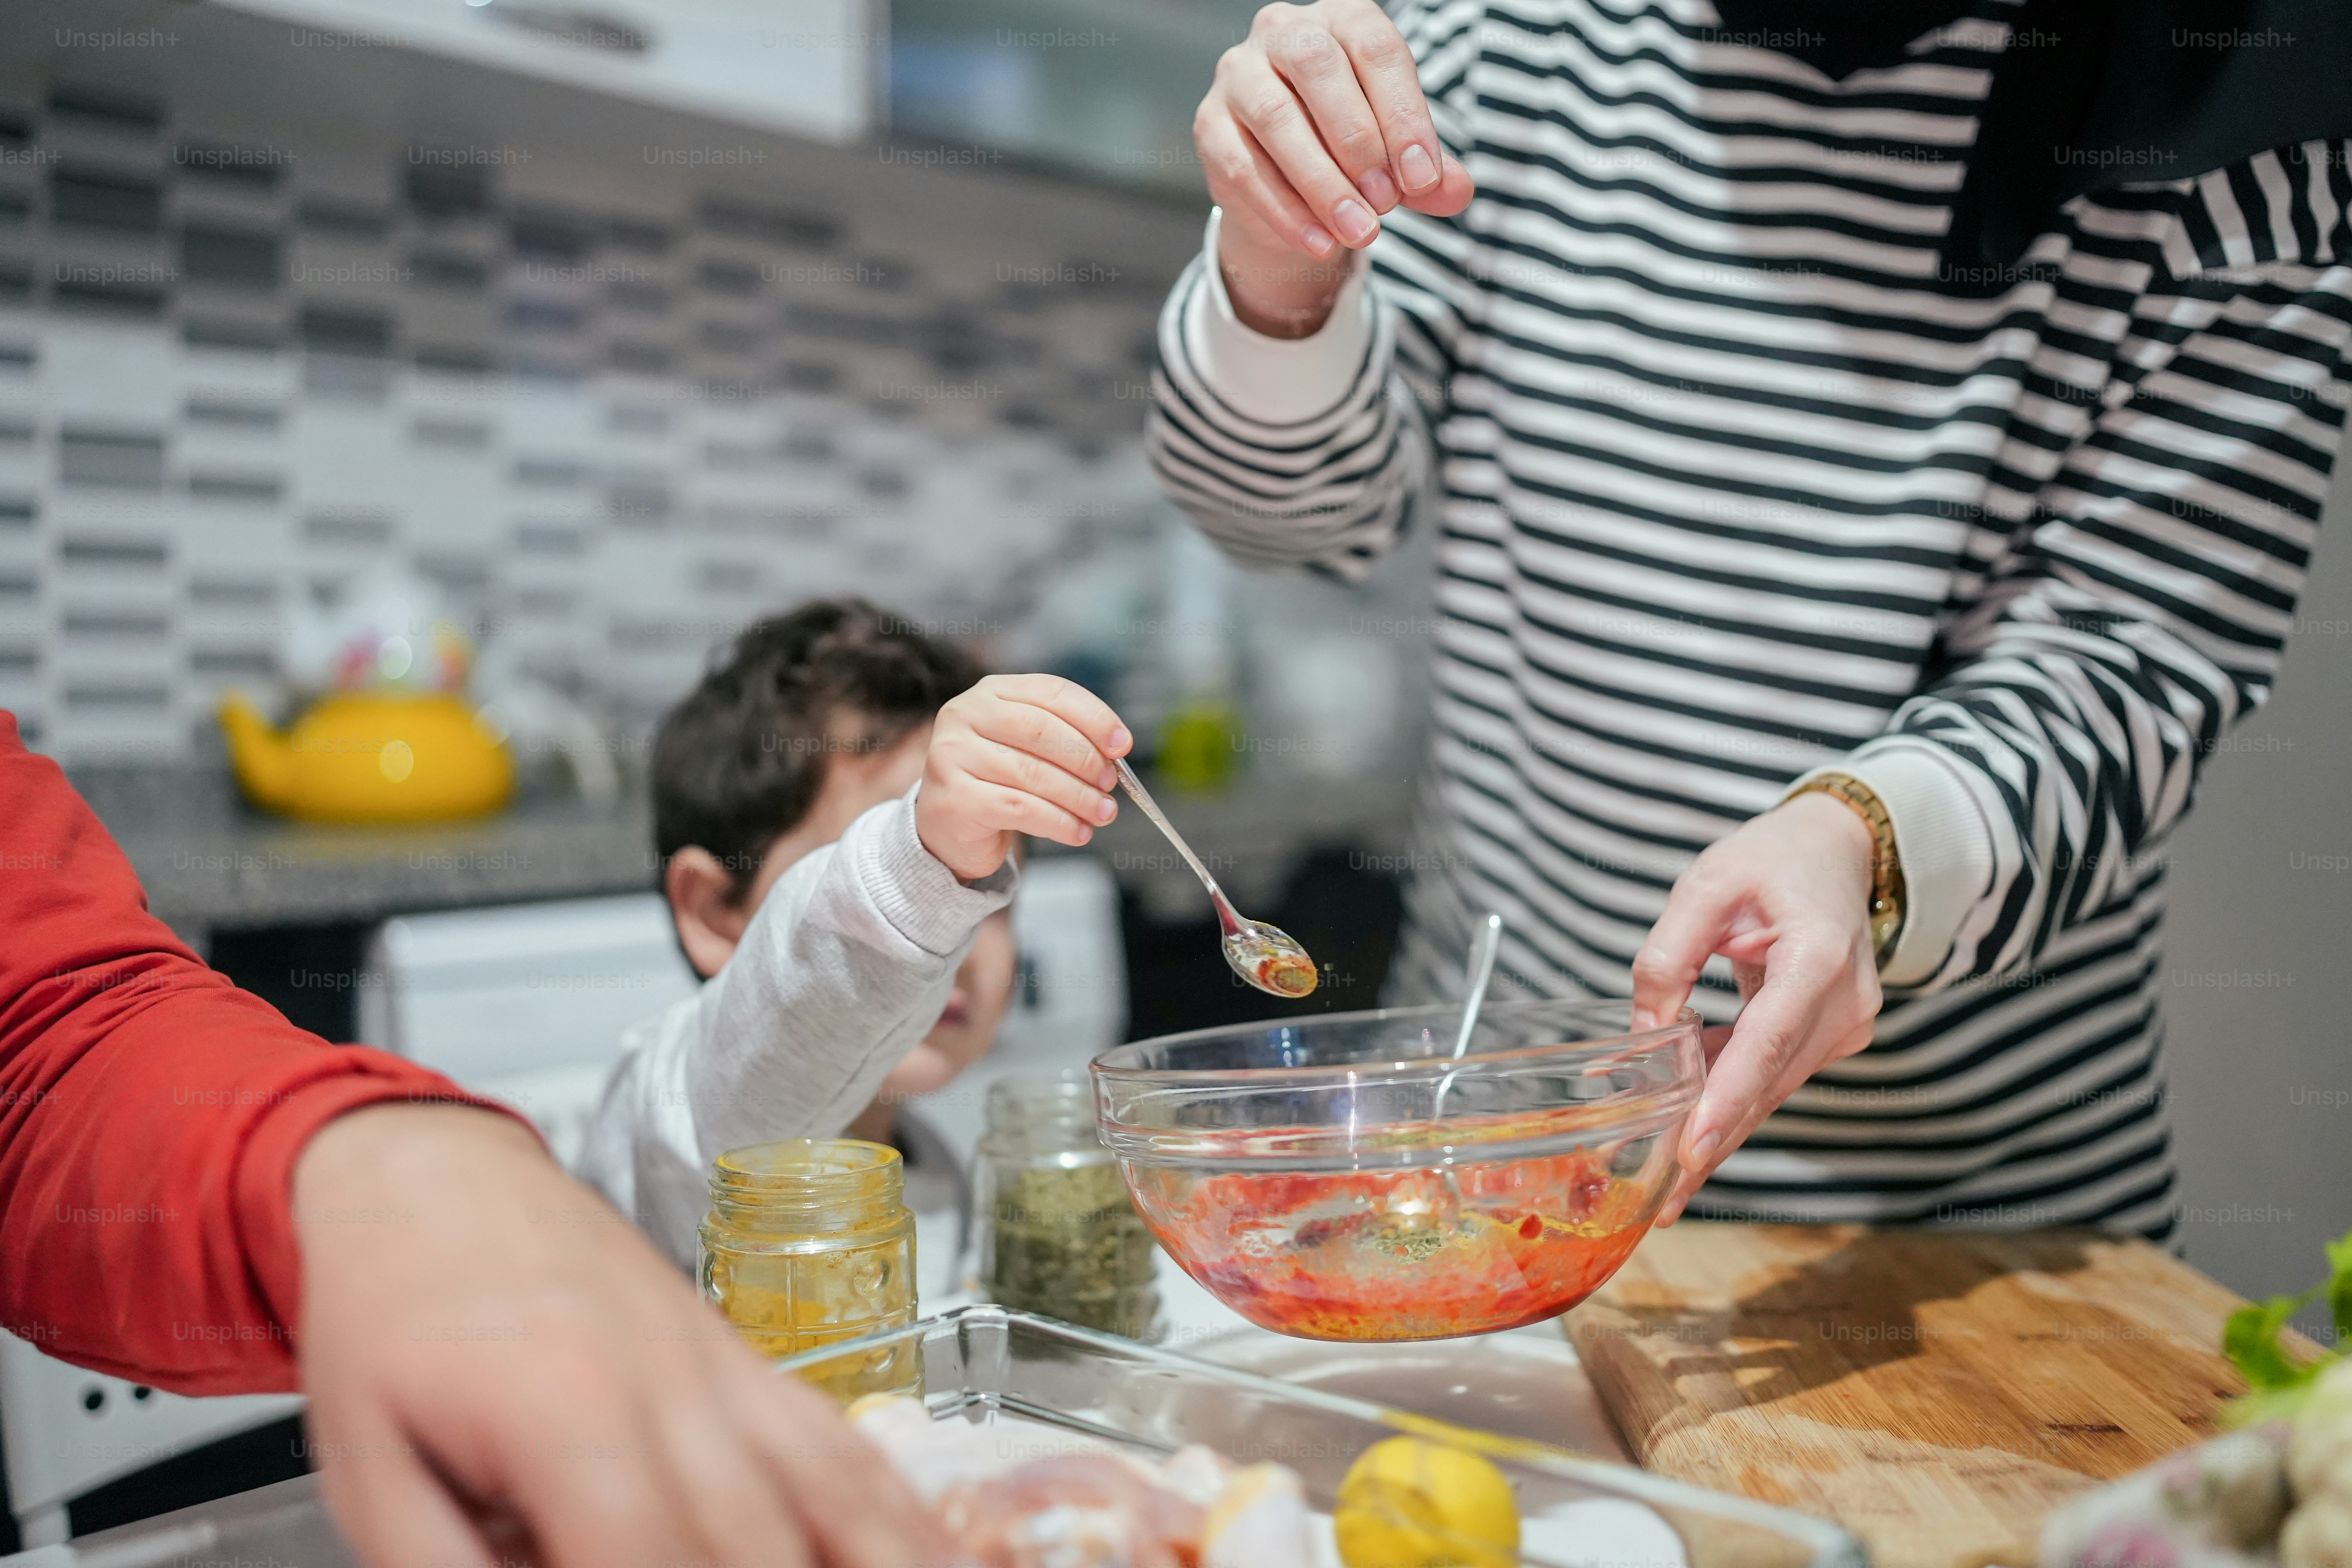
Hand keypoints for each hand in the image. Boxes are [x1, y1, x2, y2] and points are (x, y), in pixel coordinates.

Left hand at [293, 1105, 955, 1567]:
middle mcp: (668, 1386)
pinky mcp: (747, 1362)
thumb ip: (436, 1564)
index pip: (644, 1554)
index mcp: (562, 1411)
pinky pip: (843, 1446)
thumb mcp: (368, 1466)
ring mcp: (723, 1368)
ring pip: (833, 1490)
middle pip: (755, 1542)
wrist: (432, 1182)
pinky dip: (898, 1512)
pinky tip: (934, 1553)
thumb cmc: (392, 1317)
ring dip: (875, 1558)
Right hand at [917, 674, 1130, 880]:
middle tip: (1110, 785)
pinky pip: (1020, 808)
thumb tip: (1116, 750)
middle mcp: (965, 714)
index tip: (1123, 745)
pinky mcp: (954, 798)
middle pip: (1043, 730)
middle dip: (1087, 760)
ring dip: (1079, 797)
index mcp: (991, 692)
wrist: (947, 825)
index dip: (1094, 717)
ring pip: (1033, 774)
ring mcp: (953, 755)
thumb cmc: (997, 780)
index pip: (1051, 691)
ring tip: (1103, 813)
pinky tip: (1078, 832)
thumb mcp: (1027, 747)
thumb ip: (1065, 738)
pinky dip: (1058, 822)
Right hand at [1196, 0, 1473, 335]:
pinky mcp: (1209, 124)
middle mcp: (1283, 29)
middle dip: (1358, 141)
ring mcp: (1238, 73)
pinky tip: (1323, 244)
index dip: (1403, 115)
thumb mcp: (1397, 152)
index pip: (1376, 49)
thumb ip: (1429, 171)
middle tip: (1388, 203)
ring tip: (1361, 232)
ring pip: (1275, 117)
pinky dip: (1286, 211)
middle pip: (1317, 66)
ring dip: (1322, 183)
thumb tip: (1457, 192)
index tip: (1423, 178)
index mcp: (1342, 19)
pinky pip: (1244, 167)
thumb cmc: (1353, 146)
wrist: (1289, 176)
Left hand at [1630, 792, 1885, 1225]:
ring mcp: (1846, 1025)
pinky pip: (1775, 1075)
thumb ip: (1669, 954)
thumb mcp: (1707, 884)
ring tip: (1664, 1185)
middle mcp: (1844, 1002)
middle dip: (1714, 1142)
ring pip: (1772, 1090)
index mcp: (1819, 956)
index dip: (1730, 1097)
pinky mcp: (1831, 1035)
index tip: (1695, 1148)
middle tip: (1663, 1202)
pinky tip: (1688, 1134)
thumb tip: (1645, 1032)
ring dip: (1719, 1132)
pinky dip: (1732, 1101)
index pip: (1770, 1040)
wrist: (1837, 850)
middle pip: (1770, 1083)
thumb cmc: (1773, 859)